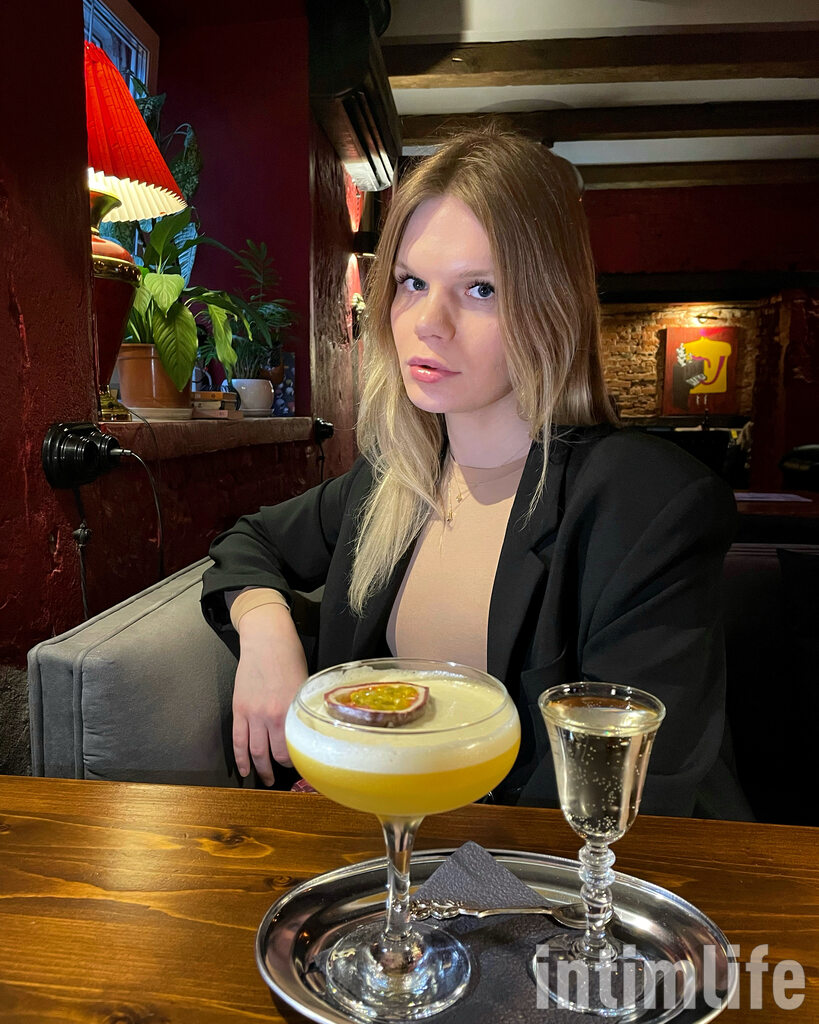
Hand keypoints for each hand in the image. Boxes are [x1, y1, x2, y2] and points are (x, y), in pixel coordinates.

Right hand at [232, 603, 307, 785]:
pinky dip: (240, 758)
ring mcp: (253, 714)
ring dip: (260, 769)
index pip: (297, 747)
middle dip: (281, 769)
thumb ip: (303, 709)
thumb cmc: (290, 657)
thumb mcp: (304, 685)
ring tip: (265, 779)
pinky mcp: (239, 709)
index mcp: (292, 710)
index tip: (304, 768)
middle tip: (285, 775)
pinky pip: (238, 740)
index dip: (300, 761)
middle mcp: (272, 715)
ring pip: (255, 751)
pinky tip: (244, 770)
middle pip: (276, 754)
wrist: (266, 639)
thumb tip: (308, 730)